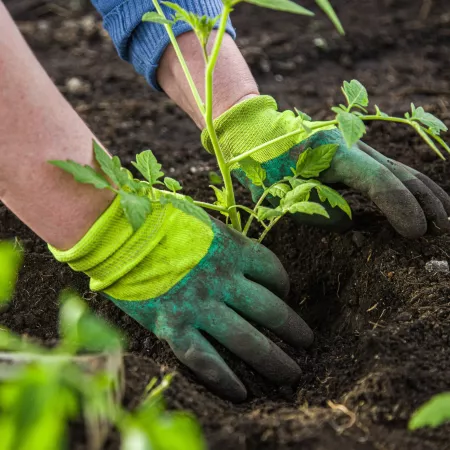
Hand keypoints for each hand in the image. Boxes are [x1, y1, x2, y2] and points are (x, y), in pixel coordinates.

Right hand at [50, 195, 312, 400]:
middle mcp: (222, 280)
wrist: (115, 230)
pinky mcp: (173, 326)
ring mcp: (200, 305)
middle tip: (307, 342)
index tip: (283, 295)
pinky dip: (225, 379)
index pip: (273, 271)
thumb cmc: (156, 218)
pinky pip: (206, 360)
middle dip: (293, 329)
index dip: (283, 285)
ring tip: (292, 374)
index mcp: (231, 248)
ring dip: (274, 359)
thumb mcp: (200, 221)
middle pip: (270, 310)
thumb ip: (222, 239)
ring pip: (246, 340)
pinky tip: (242, 393)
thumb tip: (236, 254)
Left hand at [203, 96, 449, 237]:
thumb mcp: (282, 194)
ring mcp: (356, 146)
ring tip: (444, 218)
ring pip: (399, 169)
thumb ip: (318, 211)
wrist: (258, 134)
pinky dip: (407, 186)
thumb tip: (350, 221)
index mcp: (334, 154)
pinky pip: (388, 170)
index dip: (401, 207)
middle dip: (424, 202)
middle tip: (441, 230)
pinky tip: (421, 200)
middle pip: (399, 173)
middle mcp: (352, 145)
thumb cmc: (265, 165)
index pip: (379, 182)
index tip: (415, 233)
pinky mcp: (354, 152)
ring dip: (424, 193)